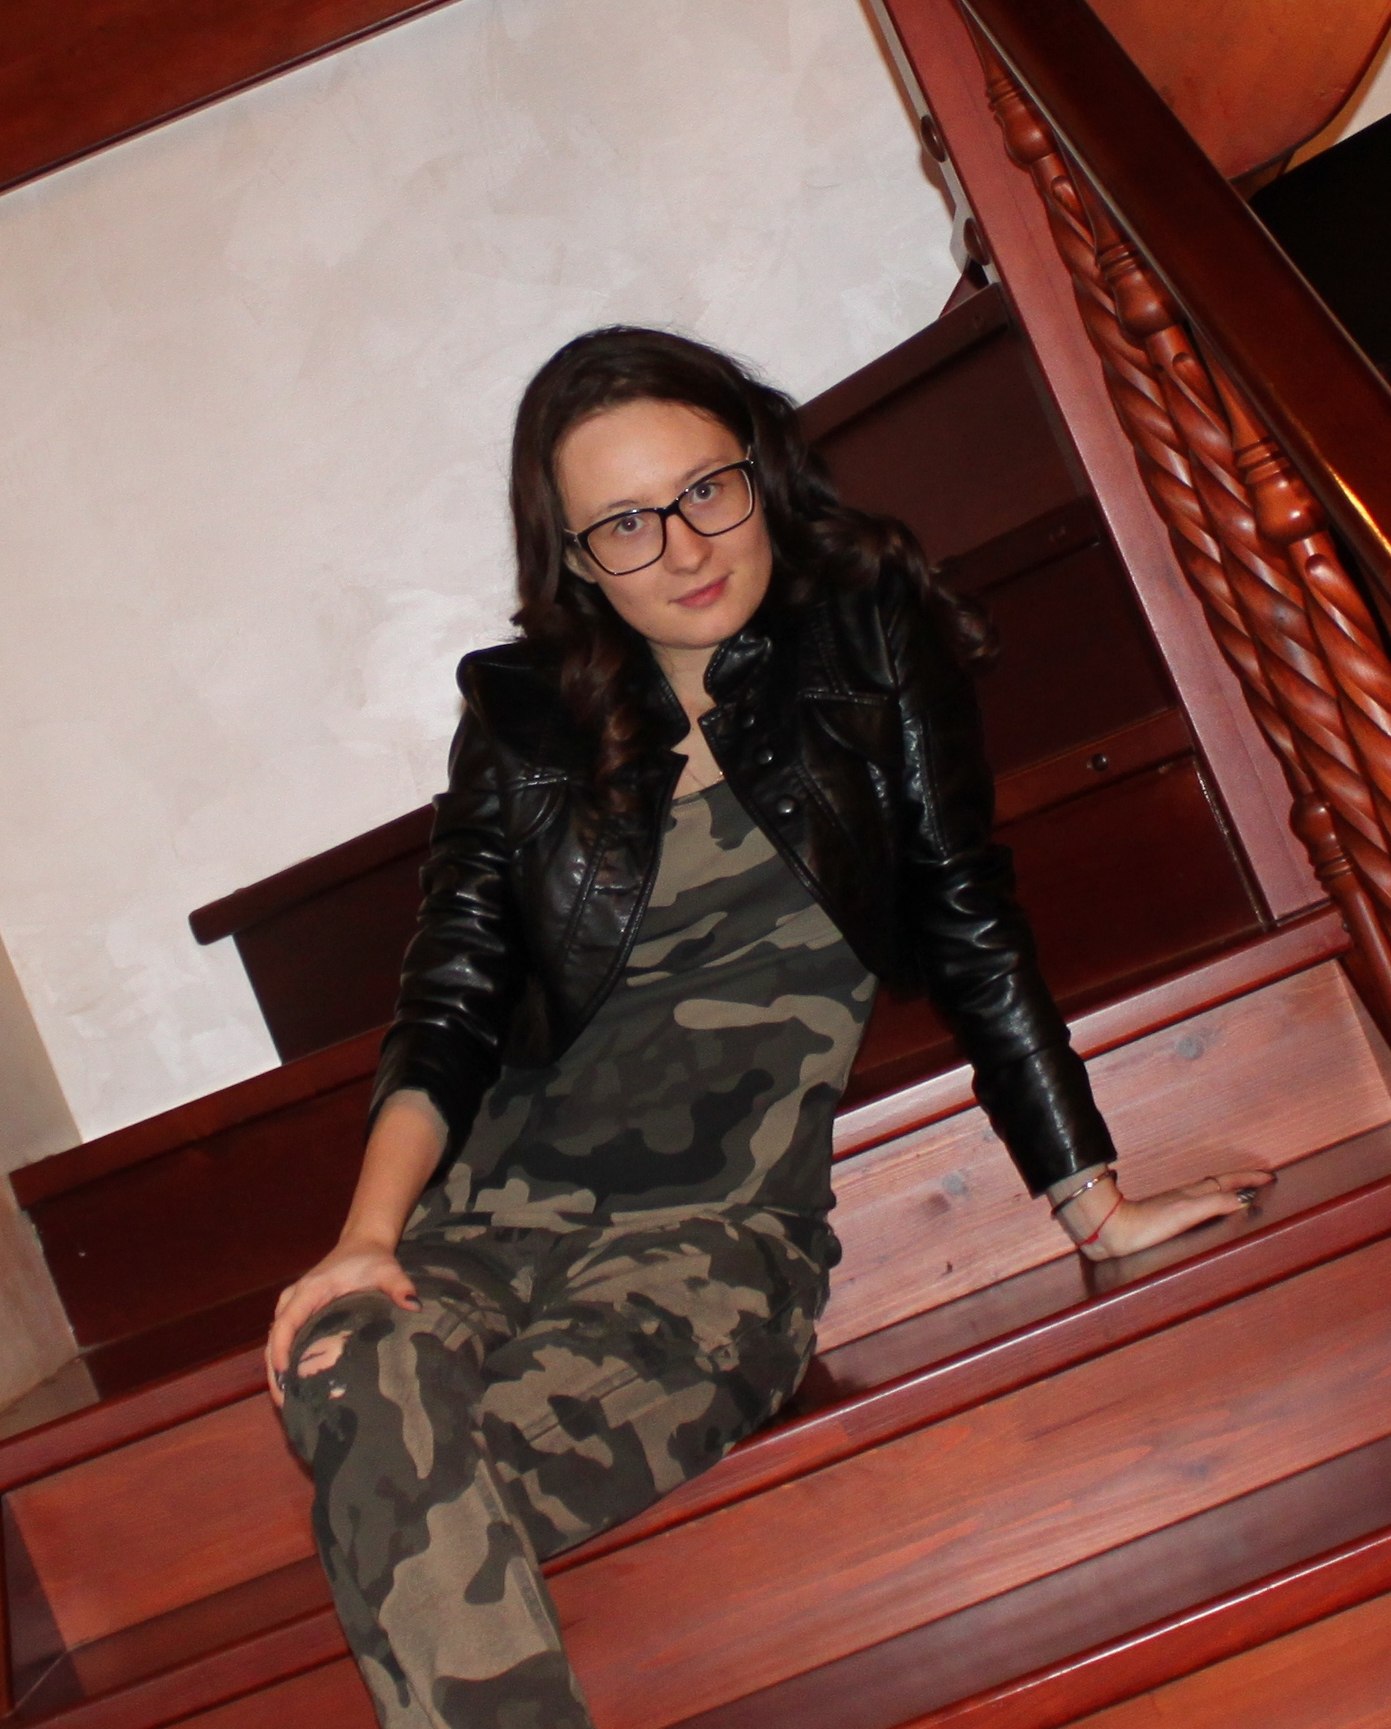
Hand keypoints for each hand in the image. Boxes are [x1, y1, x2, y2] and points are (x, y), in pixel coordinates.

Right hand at [264, 1237, 418, 1406]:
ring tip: (287, 1401)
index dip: (280, 1350)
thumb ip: (400, 1286)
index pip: (286, 1322)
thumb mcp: (387, 1270)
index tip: (284, 1375)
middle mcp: (294, 1298)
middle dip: (275, 1370)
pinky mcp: (297, 1312)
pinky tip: (294, 1384)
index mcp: (310, 1289)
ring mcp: (292, 1305)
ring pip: (274, 1340)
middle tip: (285, 1403)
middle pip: (274, 1337)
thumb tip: (413, 1305)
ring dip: (276, 1369)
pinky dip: (283, 1360)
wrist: (361, 1244)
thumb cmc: (372, 1259)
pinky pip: (283, 1338)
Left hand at [1049, 1166, 1275, 1261]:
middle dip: (1243, 1182)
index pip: (1228, 1182)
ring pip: (1210, 1193)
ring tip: (1245, 1194)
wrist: (1112, 1229)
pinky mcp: (1166, 1216)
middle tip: (1263, 1182)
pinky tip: (1210, 1212)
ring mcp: (1175, 1205)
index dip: (1250, 1180)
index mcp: (1194, 1194)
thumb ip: (1214, 1203)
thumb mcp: (1186, 1212)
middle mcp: (1186, 1196)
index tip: (1271, 1177)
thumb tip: (1243, 1201)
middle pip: (1220, 1184)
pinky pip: (1199, 1205)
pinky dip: (1214, 1204)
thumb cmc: (1147, 1224)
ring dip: (1230, 1191)